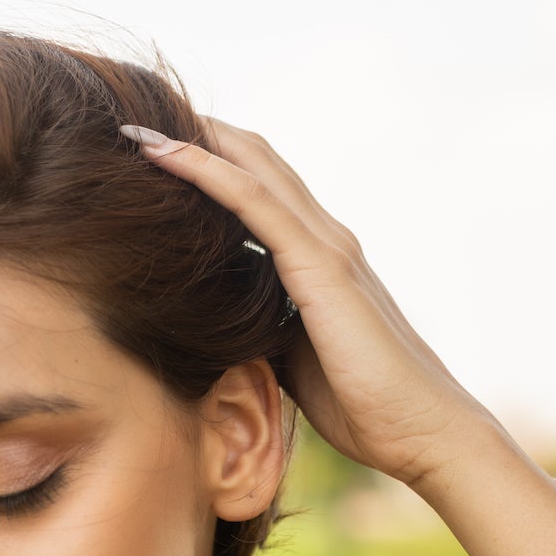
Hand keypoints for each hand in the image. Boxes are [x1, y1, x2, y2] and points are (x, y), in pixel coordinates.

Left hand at [122, 120, 555, 555]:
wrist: (420, 432)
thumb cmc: (363, 409)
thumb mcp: (294, 362)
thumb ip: (263, 332)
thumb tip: (221, 333)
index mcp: (320, 264)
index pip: (262, 195)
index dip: (214, 169)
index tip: (156, 159)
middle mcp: (326, 241)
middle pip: (256, 165)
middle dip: (198, 138)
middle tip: (136, 123)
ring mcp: (326, 248)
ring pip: (252, 170)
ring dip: (194, 141)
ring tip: (135, 127)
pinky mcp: (320, 268)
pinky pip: (255, 204)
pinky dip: (208, 173)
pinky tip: (166, 154)